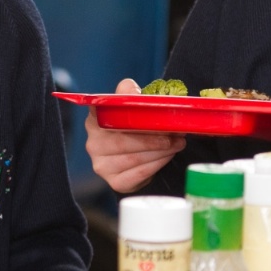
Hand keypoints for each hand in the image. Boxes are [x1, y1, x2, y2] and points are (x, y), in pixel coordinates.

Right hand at [86, 78, 184, 192]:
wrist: (136, 160)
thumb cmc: (134, 130)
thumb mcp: (131, 108)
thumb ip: (128, 94)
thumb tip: (129, 88)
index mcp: (95, 120)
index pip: (105, 113)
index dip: (127, 113)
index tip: (148, 114)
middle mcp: (93, 143)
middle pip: (123, 140)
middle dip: (153, 138)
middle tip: (175, 135)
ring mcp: (102, 165)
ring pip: (133, 158)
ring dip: (159, 151)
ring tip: (177, 144)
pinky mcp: (115, 182)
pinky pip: (138, 174)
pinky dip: (156, 165)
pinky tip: (166, 157)